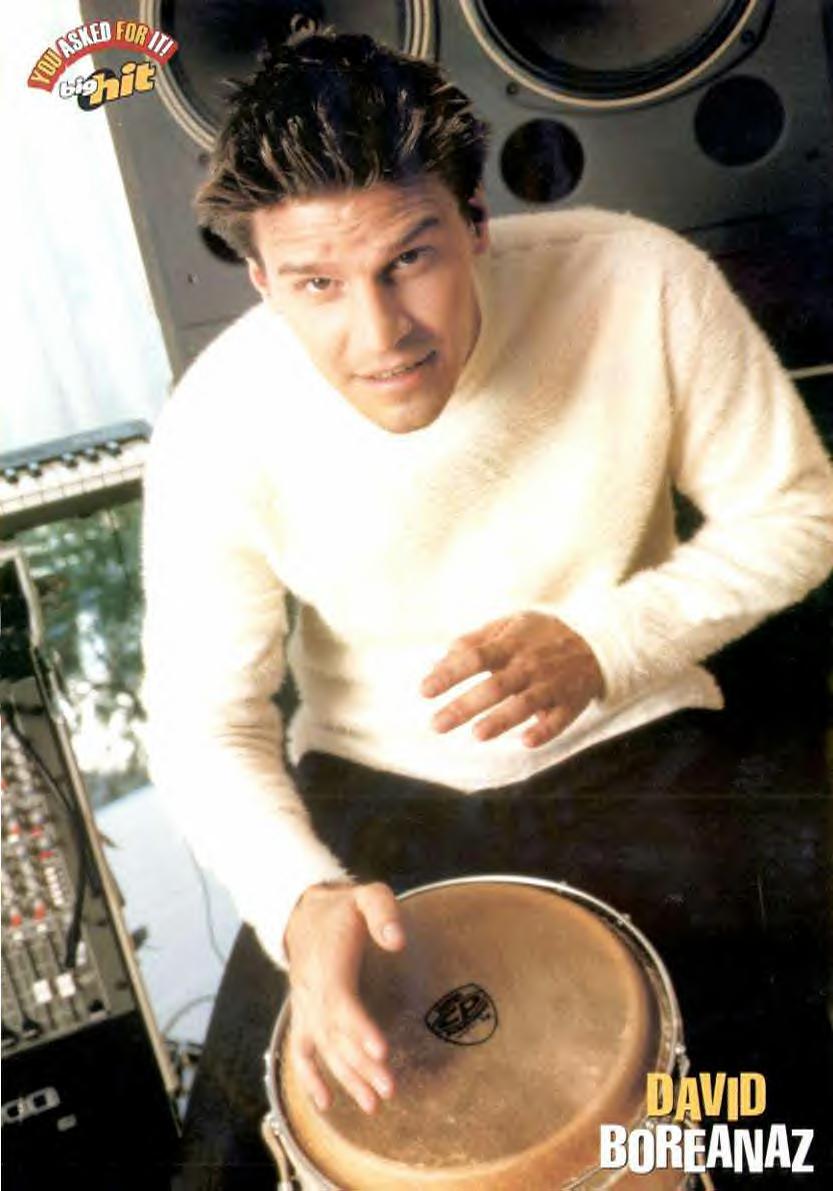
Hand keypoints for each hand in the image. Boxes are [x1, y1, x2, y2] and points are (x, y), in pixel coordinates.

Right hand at [284, 881, 405, 1114]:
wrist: (302, 913)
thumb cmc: (344, 908)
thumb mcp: (367, 895)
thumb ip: (383, 912)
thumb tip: (397, 940)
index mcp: (329, 963)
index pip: (341, 1002)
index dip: (358, 1028)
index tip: (381, 1051)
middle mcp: (313, 990)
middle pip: (335, 1035)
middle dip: (361, 1065)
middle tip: (390, 1089)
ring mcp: (305, 1006)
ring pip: (322, 1049)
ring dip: (345, 1078)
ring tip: (373, 1104)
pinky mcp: (303, 1015)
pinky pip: (300, 1051)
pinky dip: (308, 1078)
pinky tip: (325, 1105)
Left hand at [421, 612, 603, 746]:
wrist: (596, 640)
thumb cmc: (539, 635)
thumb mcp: (508, 625)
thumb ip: (473, 642)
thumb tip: (438, 662)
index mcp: (511, 644)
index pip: (475, 657)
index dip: (449, 673)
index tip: (424, 690)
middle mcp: (530, 665)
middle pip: (495, 686)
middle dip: (464, 706)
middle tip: (436, 724)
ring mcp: (552, 684)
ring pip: (525, 704)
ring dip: (502, 719)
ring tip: (477, 735)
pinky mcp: (571, 703)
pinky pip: (559, 719)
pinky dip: (544, 730)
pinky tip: (526, 742)